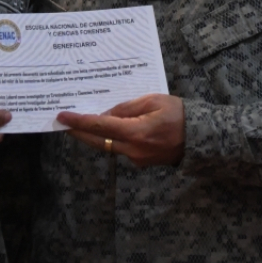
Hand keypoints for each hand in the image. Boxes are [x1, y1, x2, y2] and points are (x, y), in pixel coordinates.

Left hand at [57, 94, 184, 167]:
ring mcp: (136, 158)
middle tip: (61, 123)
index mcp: (135, 132)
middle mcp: (132, 150)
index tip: (62, 117)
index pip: (99, 126)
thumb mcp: (153, 101)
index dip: (78, 122)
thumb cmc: (179, 114)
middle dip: (78, 132)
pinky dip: (110, 139)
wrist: (200, 138)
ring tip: (79, 123)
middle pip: (97, 141)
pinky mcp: (141, 161)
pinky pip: (120, 149)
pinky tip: (105, 129)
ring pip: (108, 146)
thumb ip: (126, 108)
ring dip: (93, 136)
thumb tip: (105, 114)